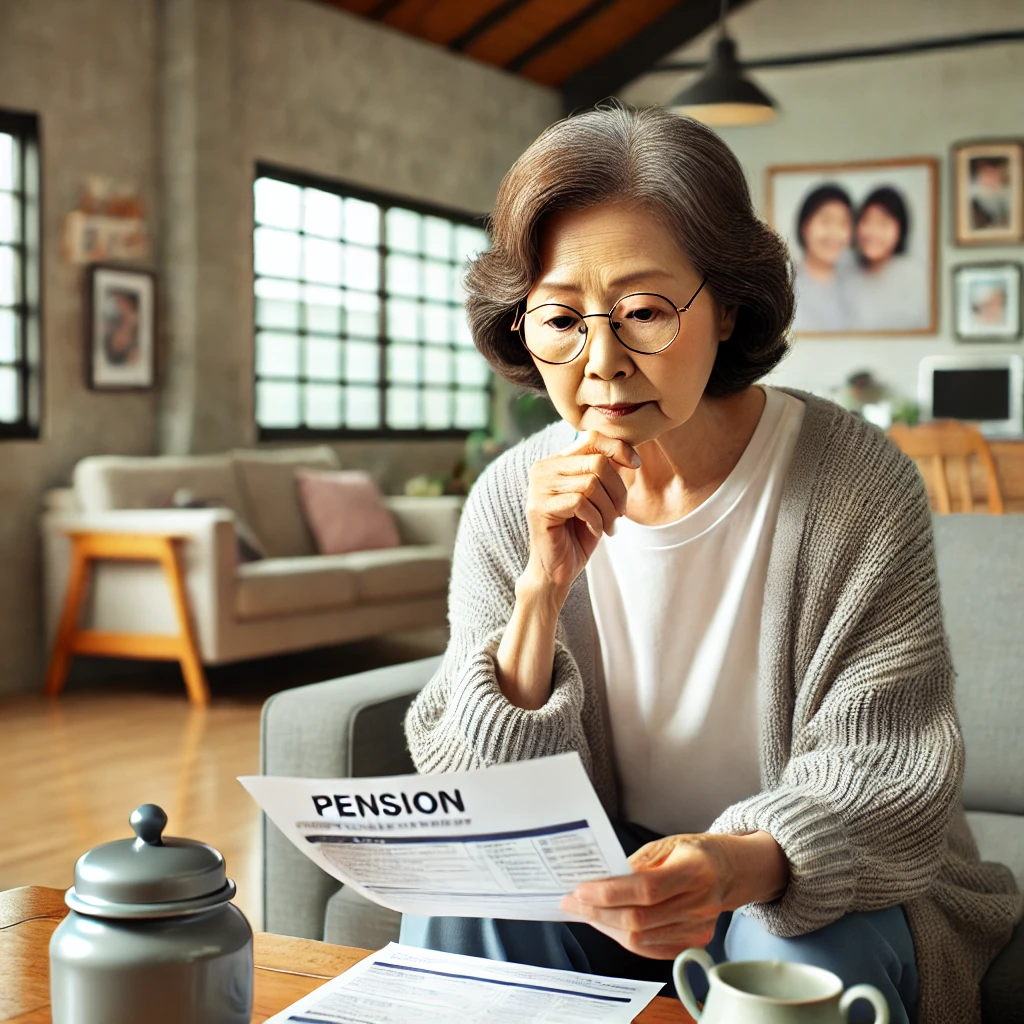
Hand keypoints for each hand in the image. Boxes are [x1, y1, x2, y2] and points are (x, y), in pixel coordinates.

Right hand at [521, 430, 639, 599]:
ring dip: (608, 509)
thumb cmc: (579, 534)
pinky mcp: (540, 507)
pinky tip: (595, 531)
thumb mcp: (598, 498)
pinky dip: (596, 519)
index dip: (618, 448)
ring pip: (591, 483)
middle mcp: (544, 469)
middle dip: (618, 490)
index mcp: (557, 461)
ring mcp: (539, 487)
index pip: (591, 438)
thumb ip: (606, 474)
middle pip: (597, 461)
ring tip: (608, 526)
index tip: (635, 465)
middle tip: (620, 513)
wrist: (557, 570)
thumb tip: (629, 455)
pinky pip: (581, 503)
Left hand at [559, 832, 788, 959]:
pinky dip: (624, 937)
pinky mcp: (695, 942)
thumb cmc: (697, 851)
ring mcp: (699, 928)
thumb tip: (601, 879)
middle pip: (640, 920)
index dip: (609, 892)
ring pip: (641, 939)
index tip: (580, 889)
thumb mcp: (669, 843)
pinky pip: (651, 948)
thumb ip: (638, 863)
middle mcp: (700, 904)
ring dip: (606, 926)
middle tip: (571, 902)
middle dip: (598, 912)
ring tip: (584, 912)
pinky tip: (607, 923)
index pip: (646, 890)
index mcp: (695, 871)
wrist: (733, 871)